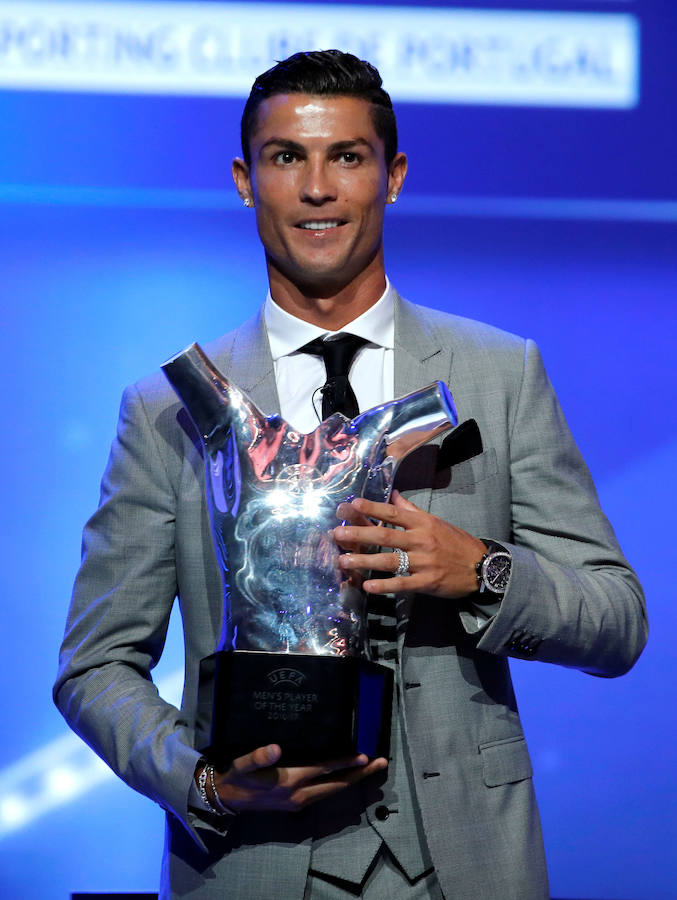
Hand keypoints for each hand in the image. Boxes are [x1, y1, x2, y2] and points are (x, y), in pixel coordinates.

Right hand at [204, 745, 386, 812]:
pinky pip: (324, 793)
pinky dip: (340, 784)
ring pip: (333, 791)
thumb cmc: (236, 777)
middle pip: (337, 784)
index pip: (324, 769)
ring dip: (354, 780)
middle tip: (381, 763)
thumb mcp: (243, 765)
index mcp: (290, 780)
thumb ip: (258, 756)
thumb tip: (276, 748)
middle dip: (360, 774)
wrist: (226, 800)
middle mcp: (299, 794)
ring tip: (372, 768)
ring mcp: (299, 801)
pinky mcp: (296, 803)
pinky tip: (347, 777)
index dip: (345, 762)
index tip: (364, 755)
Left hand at [334, 491, 485, 598]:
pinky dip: (384, 585)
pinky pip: (401, 584)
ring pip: (389, 560)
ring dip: (364, 561)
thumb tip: (394, 494)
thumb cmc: (456, 542)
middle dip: (359, 534)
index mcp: (423, 523)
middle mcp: (421, 540)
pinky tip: (367, 586)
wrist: (482, 567)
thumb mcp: (436, 522)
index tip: (352, 504)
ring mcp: (423, 562)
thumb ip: (412, 510)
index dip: (372, 508)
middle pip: (385, 535)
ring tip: (344, 560)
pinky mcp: (426, 582)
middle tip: (338, 534)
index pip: (393, 512)